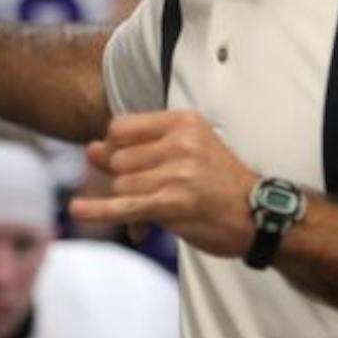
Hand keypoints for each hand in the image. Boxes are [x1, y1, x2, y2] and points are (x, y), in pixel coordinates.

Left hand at [69, 110, 259, 257]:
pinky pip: (123, 206)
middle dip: (122, 179)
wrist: (260, 215)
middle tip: (148, 193)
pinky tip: (77, 211)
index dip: (114, 148)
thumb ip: (137, 147)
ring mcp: (176, 173)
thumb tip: (90, 149)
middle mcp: (179, 143)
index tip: (125, 164)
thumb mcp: (186, 151)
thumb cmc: (220, 184)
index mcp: (182, 122)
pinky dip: (98, 211)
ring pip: (120, 185)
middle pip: (116, 159)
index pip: (120, 128)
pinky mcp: (172, 203)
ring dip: (129, 202)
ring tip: (158, 210)